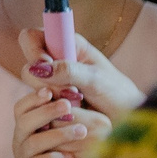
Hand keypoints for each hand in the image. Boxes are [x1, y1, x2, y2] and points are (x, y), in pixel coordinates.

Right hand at [11, 87, 110, 157]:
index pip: (21, 107)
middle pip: (24, 120)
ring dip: (57, 135)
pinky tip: (70, 157)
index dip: (34, 98)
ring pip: (32, 143)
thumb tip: (78, 92)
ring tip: (80, 131)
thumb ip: (61, 118)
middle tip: (68, 105)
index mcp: (25, 128)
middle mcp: (19, 141)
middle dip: (47, 111)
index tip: (51, 90)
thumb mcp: (54, 136)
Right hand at [17, 26, 147, 118]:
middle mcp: (55, 63)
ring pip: (34, 91)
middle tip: (72, 93)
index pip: (31, 38)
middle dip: (47, 84)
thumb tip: (39, 67)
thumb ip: (68, 70)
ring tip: (79, 103)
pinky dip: (55, 113)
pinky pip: (40, 109)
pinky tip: (74, 115)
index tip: (47, 66)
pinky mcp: (51, 105)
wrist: (127, 119)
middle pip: (29, 69)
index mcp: (66, 44)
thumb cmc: (118, 94)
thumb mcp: (96, 79)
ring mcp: (52, 85)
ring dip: (53, 100)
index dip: (33, 51)